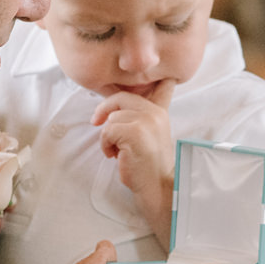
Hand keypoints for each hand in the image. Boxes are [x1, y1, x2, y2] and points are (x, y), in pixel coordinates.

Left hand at [91, 80, 176, 224]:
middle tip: (96, 122)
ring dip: (108, 136)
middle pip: (119, 98)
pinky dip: (106, 145)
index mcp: (160, 112)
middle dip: (104, 110)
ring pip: (111, 118)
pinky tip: (116, 156)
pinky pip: (107, 131)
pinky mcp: (134, 133)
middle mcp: (155, 113)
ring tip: (119, 151)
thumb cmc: (147, 164)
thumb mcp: (149, 135)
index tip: (168, 78)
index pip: (163, 87)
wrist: (156, 186)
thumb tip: (116, 111)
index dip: (162, 81)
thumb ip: (142, 119)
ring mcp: (146, 121)